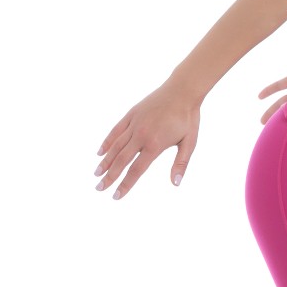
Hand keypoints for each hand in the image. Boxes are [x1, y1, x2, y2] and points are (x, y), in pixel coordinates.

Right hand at [95, 84, 200, 198]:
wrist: (182, 90)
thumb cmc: (188, 118)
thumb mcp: (190, 142)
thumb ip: (181, 163)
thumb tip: (176, 183)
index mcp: (155, 144)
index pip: (136, 170)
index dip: (125, 184)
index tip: (116, 196)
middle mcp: (141, 135)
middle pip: (121, 160)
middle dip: (109, 176)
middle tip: (99, 188)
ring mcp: (134, 124)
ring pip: (115, 146)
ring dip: (105, 161)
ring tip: (96, 174)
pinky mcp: (131, 114)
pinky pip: (115, 131)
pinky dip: (107, 142)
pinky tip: (100, 152)